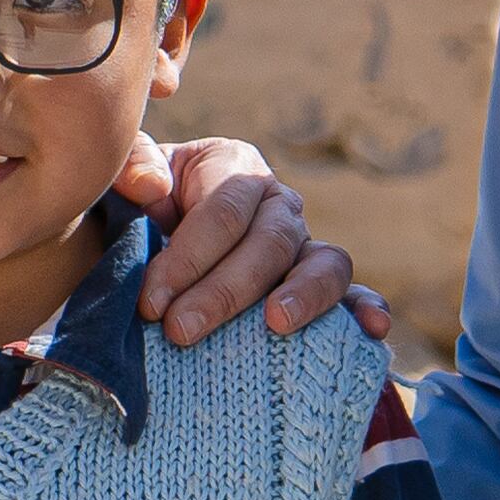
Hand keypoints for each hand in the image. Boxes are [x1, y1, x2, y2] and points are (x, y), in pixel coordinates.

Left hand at [121, 134, 388, 347]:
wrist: (150, 237)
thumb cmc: (138, 209)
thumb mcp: (127, 180)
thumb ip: (131, 169)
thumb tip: (153, 188)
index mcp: (233, 167)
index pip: (222, 210)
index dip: (188, 256)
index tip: (150, 302)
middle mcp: (278, 202)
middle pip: (268, 242)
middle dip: (223, 290)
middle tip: (180, 331)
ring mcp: (303, 244)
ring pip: (323, 263)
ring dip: (304, 295)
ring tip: (275, 324)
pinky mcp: (317, 285)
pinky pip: (351, 294)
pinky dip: (366, 310)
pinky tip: (372, 332)